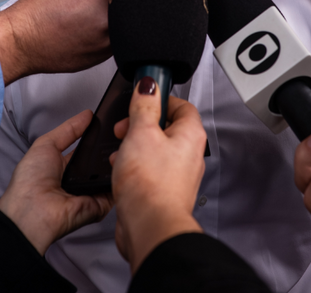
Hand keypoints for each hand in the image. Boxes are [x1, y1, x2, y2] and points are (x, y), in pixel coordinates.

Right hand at [0, 0, 118, 83]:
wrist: (21, 42)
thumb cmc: (37, 12)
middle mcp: (108, 18)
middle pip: (133, 0)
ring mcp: (108, 41)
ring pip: (128, 22)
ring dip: (118, 14)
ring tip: (93, 14)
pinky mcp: (104, 57)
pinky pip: (117, 39)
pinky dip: (109, 31)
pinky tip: (88, 29)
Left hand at [0, 109, 112, 254]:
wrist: (32, 209)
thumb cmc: (31, 178)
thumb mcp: (46, 145)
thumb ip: (69, 130)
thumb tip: (88, 115)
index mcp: (64, 167)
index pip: (87, 150)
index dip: (98, 138)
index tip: (112, 122)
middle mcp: (80, 181)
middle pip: (102, 161)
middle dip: (111, 147)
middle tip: (124, 130)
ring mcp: (91, 193)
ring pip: (111, 173)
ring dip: (117, 159)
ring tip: (126, 142)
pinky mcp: (101, 206)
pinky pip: (115, 189)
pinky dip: (120, 176)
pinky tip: (125, 161)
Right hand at [110, 88, 205, 273]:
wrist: (150, 225)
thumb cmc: (151, 184)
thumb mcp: (140, 132)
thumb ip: (144, 106)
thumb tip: (148, 86)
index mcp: (190, 136)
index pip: (182, 105)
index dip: (161, 98)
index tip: (142, 98)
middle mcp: (189, 155)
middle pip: (166, 127)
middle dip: (140, 124)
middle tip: (125, 127)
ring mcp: (177, 175)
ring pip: (154, 149)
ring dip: (133, 146)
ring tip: (120, 151)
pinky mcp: (163, 191)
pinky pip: (148, 169)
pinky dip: (133, 166)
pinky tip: (120, 170)